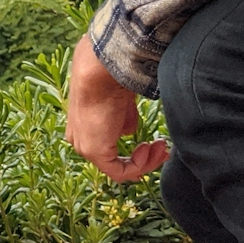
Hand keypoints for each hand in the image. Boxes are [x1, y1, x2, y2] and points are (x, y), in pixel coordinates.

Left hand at [66, 34, 169, 182]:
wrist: (101, 70)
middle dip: (143, 158)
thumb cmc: (109, 76)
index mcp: (82, 127)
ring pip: (118, 168)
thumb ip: (123, 119)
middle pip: (114, 160)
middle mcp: (80, 140)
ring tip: (161, 147)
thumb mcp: (120, 101)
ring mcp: (85, 148)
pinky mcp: (95, 152)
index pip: (109, 149)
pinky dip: (139, 165)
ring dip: (145, 161)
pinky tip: (149, 149)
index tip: (155, 143)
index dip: (135, 150)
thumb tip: (129, 131)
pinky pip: (120, 172)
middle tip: (163, 149)